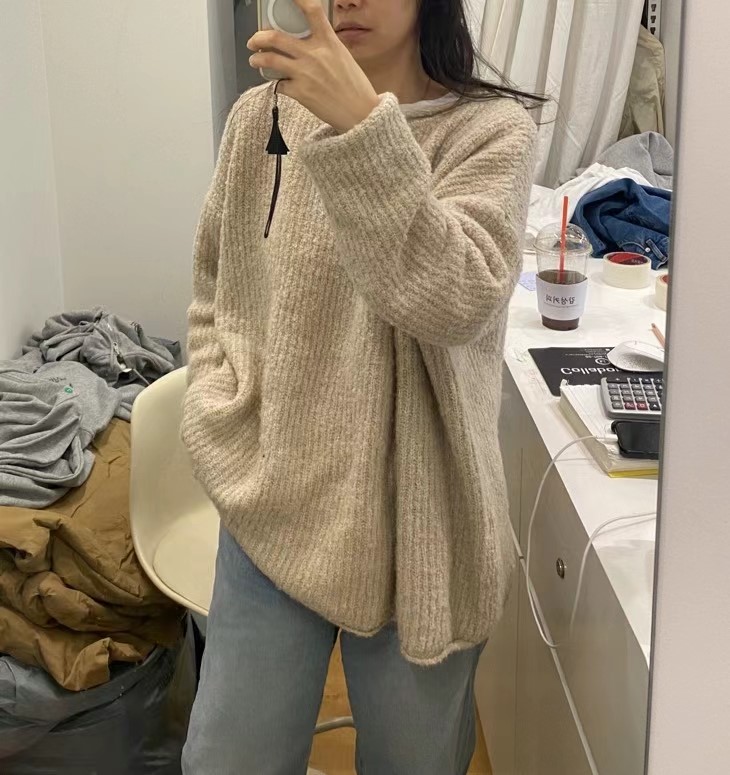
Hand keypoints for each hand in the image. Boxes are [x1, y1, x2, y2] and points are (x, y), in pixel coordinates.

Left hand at [247, 0, 379, 132]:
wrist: (360, 114)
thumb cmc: (355, 87)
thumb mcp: (343, 57)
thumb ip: (324, 46)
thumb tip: (308, 42)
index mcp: (328, 42)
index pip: (311, 11)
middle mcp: (314, 54)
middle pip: (276, 37)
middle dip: (259, 37)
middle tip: (254, 40)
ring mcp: (305, 73)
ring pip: (270, 59)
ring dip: (258, 59)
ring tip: (255, 60)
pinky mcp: (300, 93)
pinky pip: (279, 84)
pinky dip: (276, 83)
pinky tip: (278, 84)